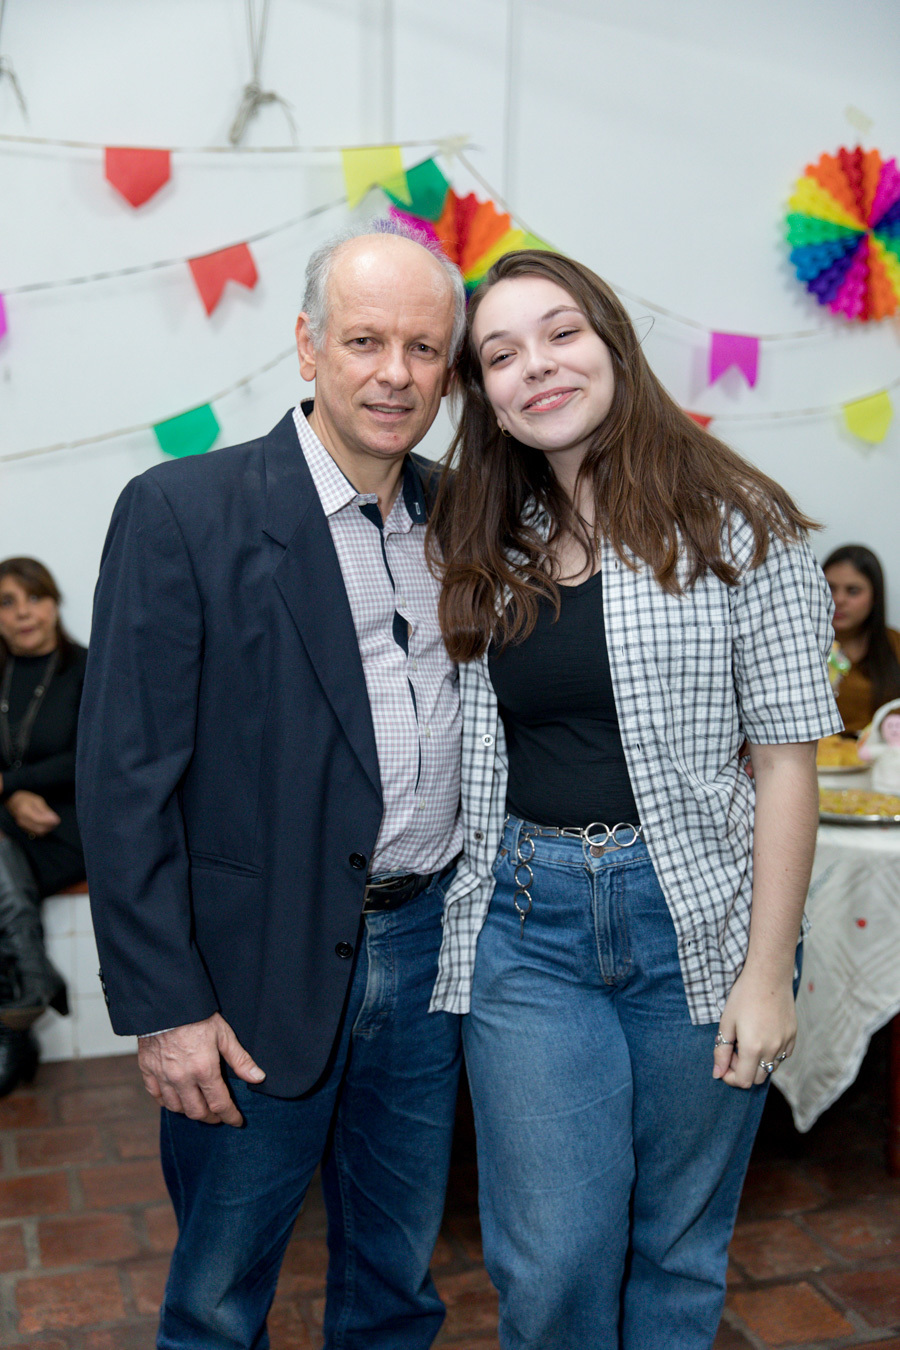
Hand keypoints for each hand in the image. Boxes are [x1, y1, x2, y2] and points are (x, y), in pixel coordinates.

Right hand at [5, 790, 60, 835]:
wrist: (13, 801)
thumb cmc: (26, 798)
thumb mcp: (37, 800)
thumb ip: (45, 810)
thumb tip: (54, 819)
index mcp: (25, 811)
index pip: (39, 820)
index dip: (50, 821)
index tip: (57, 819)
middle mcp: (22, 820)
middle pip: (39, 828)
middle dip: (49, 826)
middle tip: (56, 821)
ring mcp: (21, 826)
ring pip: (38, 832)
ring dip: (46, 829)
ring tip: (51, 822)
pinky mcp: (23, 829)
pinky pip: (35, 833)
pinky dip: (42, 830)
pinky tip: (45, 825)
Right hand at [137, 1012, 265, 1125]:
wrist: (164, 1003)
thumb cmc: (196, 1015)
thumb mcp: (223, 1034)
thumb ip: (240, 1060)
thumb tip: (258, 1078)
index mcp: (204, 1069)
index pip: (219, 1104)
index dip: (230, 1116)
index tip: (236, 1121)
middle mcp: (182, 1078)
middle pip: (197, 1112)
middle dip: (211, 1117)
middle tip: (219, 1114)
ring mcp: (162, 1076)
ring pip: (176, 1108)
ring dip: (190, 1111)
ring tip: (200, 1106)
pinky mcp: (147, 1071)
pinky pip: (157, 1097)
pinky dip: (168, 1102)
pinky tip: (176, 1098)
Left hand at [712, 963, 795, 1089]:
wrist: (769, 976)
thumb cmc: (743, 996)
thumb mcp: (726, 1022)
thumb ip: (721, 1051)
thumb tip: (717, 1073)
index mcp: (753, 1048)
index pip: (743, 1081)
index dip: (730, 1077)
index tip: (724, 1064)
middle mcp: (772, 1050)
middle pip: (758, 1078)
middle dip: (743, 1070)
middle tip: (735, 1049)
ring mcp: (785, 1044)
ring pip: (771, 1068)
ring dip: (757, 1063)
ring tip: (748, 1041)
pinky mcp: (793, 1036)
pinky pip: (783, 1056)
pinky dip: (771, 1054)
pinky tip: (763, 1037)